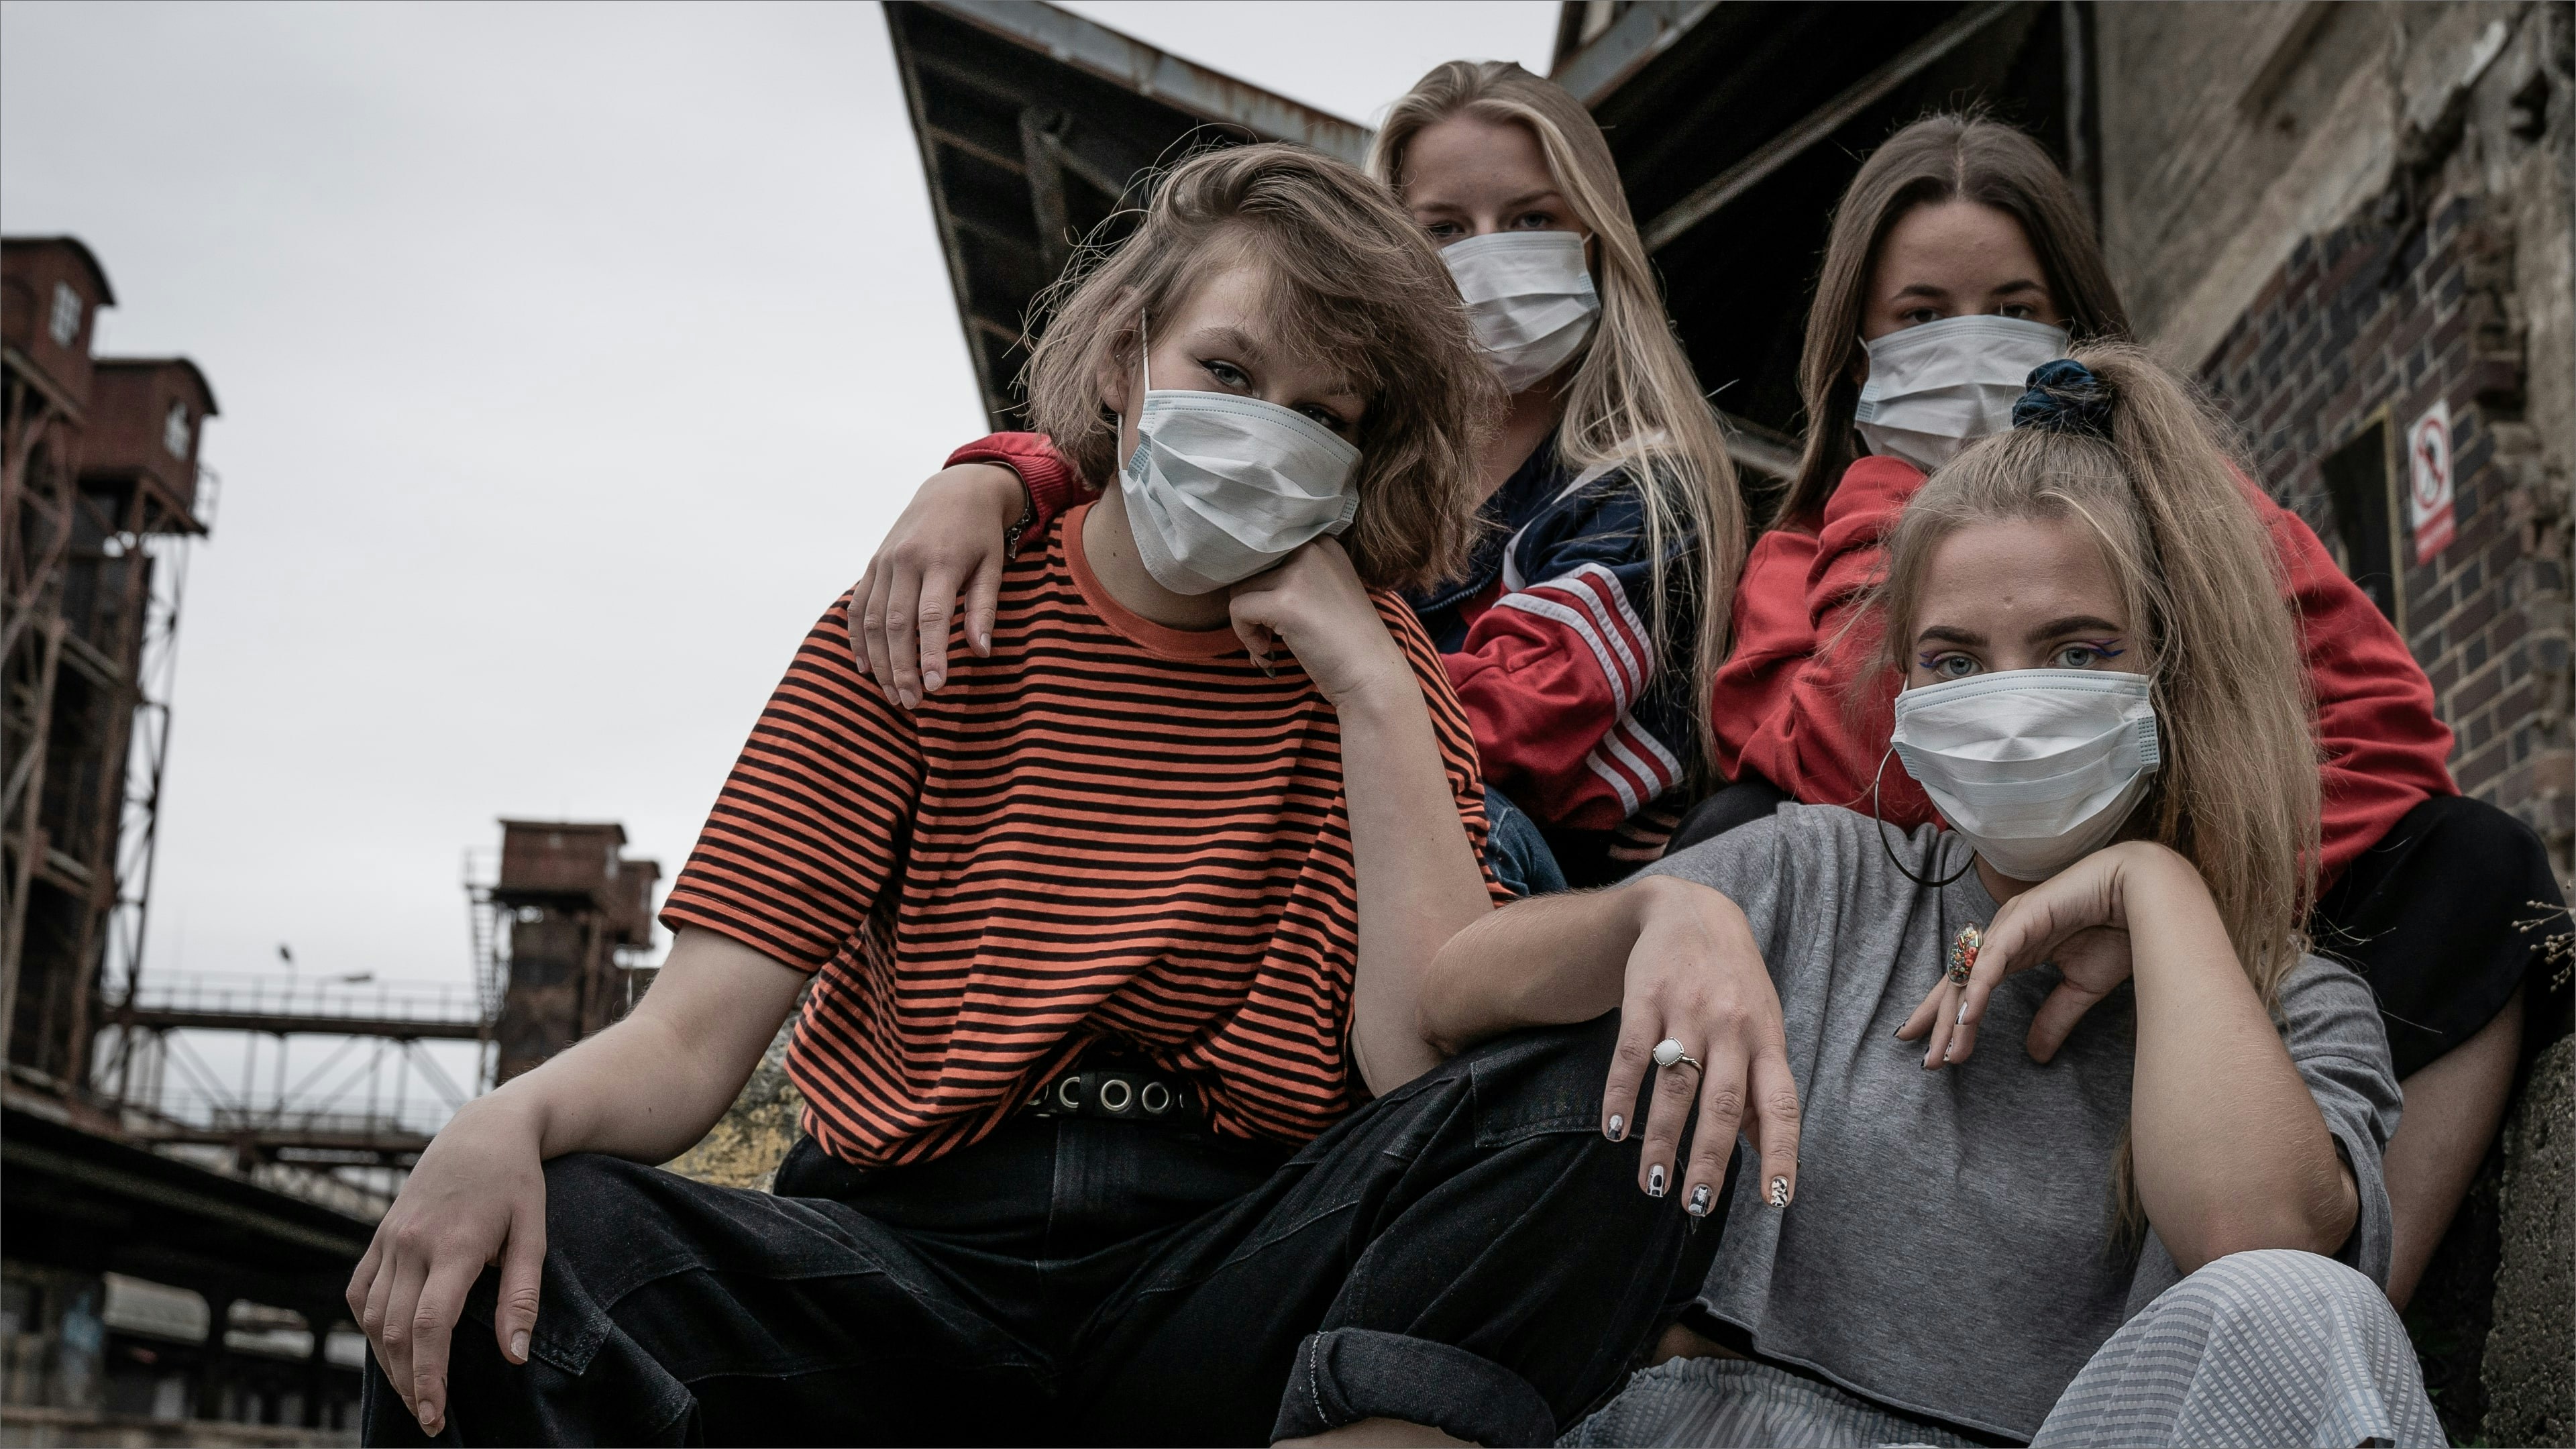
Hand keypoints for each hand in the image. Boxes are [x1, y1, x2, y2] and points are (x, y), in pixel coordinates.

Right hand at [346, 1098, 547, 1436]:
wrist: (484, 1130)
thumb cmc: (518, 1182)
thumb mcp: (534, 1232)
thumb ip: (522, 1296)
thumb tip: (514, 1356)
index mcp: (453, 1244)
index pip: (431, 1325)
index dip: (429, 1376)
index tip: (435, 1416)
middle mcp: (412, 1243)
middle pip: (397, 1330)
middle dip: (409, 1382)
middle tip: (428, 1419)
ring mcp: (389, 1238)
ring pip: (374, 1317)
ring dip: (389, 1361)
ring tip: (413, 1391)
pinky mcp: (379, 1236)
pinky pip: (360, 1292)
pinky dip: (369, 1325)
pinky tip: (389, 1347)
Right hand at [849, 463, 1026, 707]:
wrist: (954, 489)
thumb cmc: (981, 533)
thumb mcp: (993, 566)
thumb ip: (984, 609)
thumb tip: (981, 653)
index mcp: (941, 561)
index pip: (931, 616)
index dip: (931, 654)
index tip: (935, 688)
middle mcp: (906, 560)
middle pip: (895, 624)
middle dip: (901, 667)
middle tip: (911, 703)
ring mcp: (884, 561)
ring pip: (873, 620)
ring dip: (880, 661)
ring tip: (893, 693)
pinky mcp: (873, 563)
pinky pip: (858, 606)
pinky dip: (858, 638)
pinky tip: (866, 667)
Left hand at [1225, 540, 1410, 709]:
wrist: (1372, 675)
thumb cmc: (1349, 643)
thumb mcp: (1328, 592)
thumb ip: (1295, 578)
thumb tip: (1243, 583)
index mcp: (1323, 544)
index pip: (1269, 554)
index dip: (1265, 588)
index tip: (1280, 616)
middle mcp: (1311, 550)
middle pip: (1252, 571)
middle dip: (1255, 606)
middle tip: (1272, 637)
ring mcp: (1298, 574)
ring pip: (1240, 590)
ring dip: (1248, 624)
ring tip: (1270, 648)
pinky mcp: (1284, 602)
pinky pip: (1238, 610)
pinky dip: (1245, 636)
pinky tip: (1268, 654)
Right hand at [1605, 877, 1800, 1217]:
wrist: (1691, 910)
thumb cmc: (1734, 982)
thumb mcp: (1762, 1025)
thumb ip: (1762, 1083)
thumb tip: (1764, 1148)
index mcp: (1767, 1040)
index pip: (1781, 1104)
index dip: (1781, 1153)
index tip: (1776, 1200)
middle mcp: (1732, 1027)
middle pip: (1722, 1104)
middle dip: (1709, 1160)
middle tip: (1696, 1204)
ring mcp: (1687, 1011)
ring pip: (1676, 1087)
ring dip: (1662, 1141)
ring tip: (1652, 1183)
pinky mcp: (1646, 998)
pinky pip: (1632, 1056)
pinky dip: (1621, 1097)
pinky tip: (1613, 1131)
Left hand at [1899, 842, 2164, 1067]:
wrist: (2147, 896)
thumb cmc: (2119, 931)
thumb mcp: (2081, 987)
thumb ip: (2055, 1018)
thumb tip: (2035, 1056)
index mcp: (2013, 948)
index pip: (1968, 985)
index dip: (1947, 1016)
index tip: (1931, 1050)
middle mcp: (2003, 935)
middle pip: (1959, 983)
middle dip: (1940, 1023)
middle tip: (1928, 1063)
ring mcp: (2009, 923)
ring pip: (1970, 974)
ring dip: (1955, 1016)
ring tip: (1943, 1051)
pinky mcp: (2022, 917)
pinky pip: (1993, 959)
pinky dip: (1978, 988)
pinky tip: (1966, 1017)